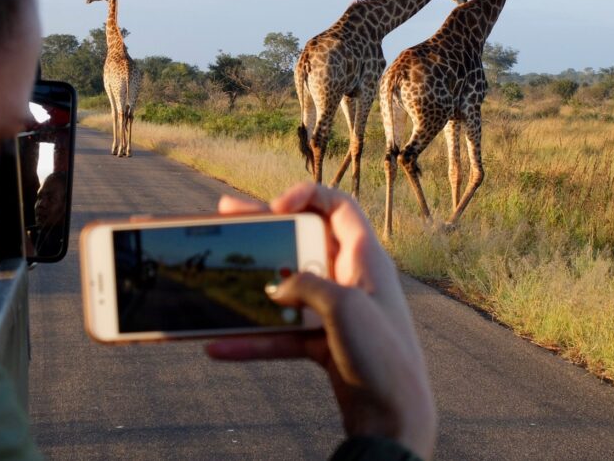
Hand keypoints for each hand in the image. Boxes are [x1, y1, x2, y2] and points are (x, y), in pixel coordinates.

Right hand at [206, 183, 436, 459]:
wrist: (395, 418)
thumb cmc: (383, 354)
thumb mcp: (342, 306)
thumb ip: (305, 284)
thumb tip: (277, 290)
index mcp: (365, 257)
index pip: (339, 206)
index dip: (307, 195)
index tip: (275, 206)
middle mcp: (351, 278)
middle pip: (302, 242)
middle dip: (265, 229)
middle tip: (227, 214)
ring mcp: (336, 311)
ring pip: (287, 287)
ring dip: (252, 281)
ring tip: (219, 266)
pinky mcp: (324, 344)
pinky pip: (281, 334)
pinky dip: (253, 339)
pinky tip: (219, 346)